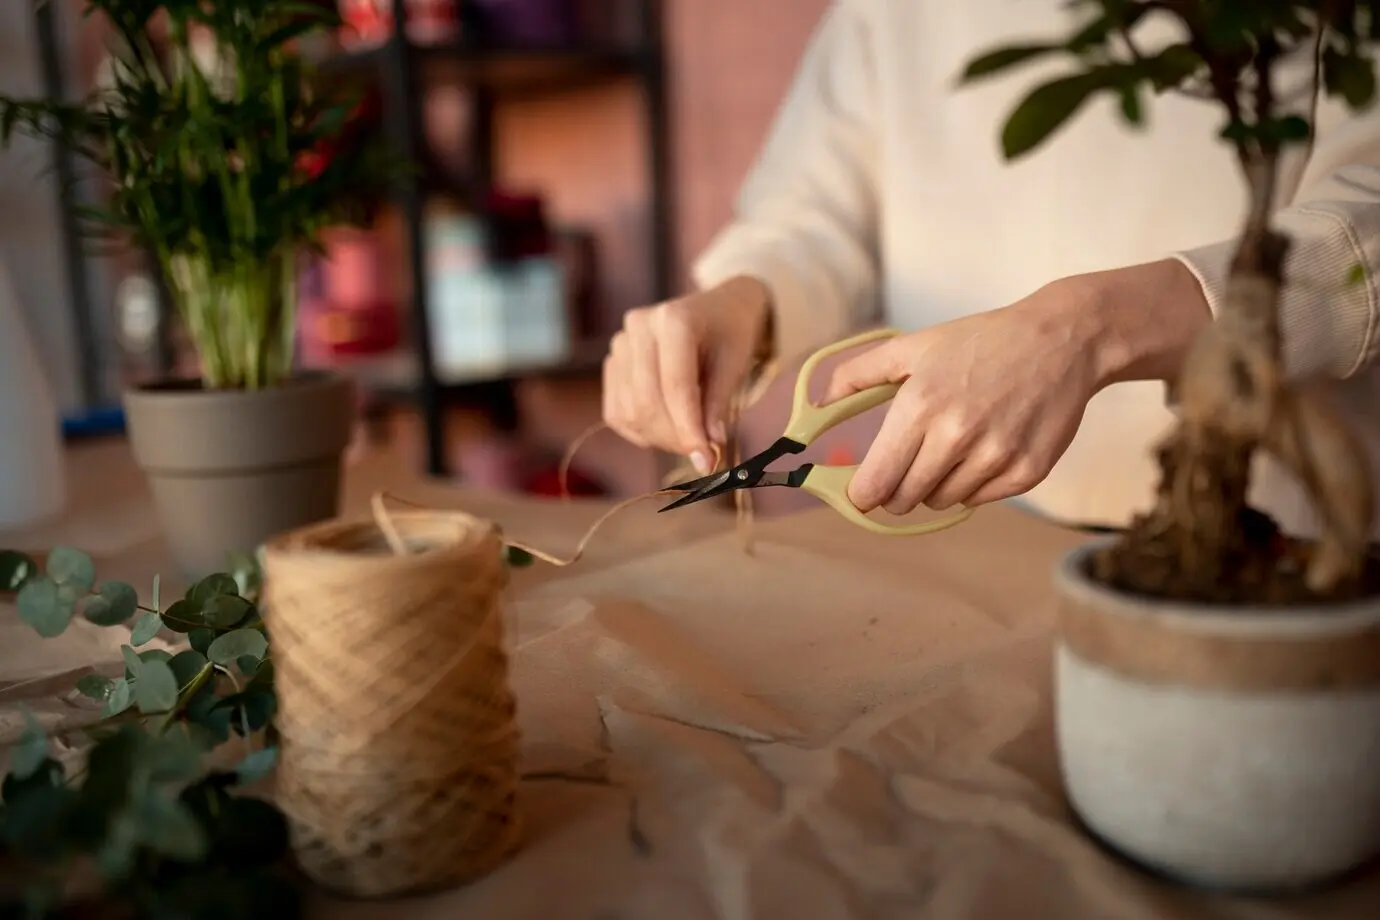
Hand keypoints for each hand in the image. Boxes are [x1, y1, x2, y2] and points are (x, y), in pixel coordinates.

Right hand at [603, 276, 771, 472]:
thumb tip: (707, 448)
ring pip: (630, 412)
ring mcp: (619, 345)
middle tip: (702, 455)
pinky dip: (642, 432)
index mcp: (672, 319)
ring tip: (689, 438)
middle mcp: (638, 328)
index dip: (689, 428)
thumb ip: (718, 405)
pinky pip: (617, 414)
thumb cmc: (731, 335)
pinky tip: (667, 430)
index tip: (706, 460)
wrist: (717, 310)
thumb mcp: (735, 364)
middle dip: (674, 437)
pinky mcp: (612, 366)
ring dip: (660, 438)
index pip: (675, 385)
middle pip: (646, 401)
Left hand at [822, 261, 1210, 513]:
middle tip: (910, 460)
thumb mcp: (914, 346)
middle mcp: (956, 436)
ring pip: (941, 502)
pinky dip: (975, 482)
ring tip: (955, 443)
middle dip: (898, 487)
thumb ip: (858, 374)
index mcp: (919, 407)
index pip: (874, 485)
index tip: (863, 490)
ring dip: (938, 483)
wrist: (1062, 340)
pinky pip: (980, 499)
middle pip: (904, 500)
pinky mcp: (1027, 472)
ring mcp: (995, 457)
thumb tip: (818, 403)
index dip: (862, 494)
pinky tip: (987, 445)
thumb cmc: (980, 342)